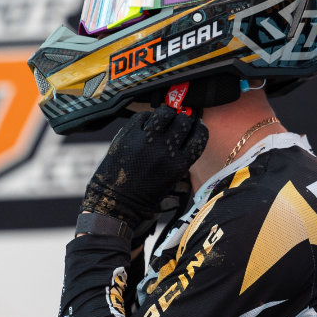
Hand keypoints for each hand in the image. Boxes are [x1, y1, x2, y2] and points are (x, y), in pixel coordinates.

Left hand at [81, 105, 207, 229]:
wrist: (117, 203)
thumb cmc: (145, 197)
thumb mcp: (172, 182)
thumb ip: (182, 160)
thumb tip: (188, 136)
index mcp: (179, 165)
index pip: (199, 136)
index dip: (200, 128)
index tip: (196, 126)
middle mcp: (164, 151)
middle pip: (183, 122)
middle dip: (183, 120)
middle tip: (178, 123)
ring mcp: (146, 141)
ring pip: (164, 113)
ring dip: (167, 114)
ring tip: (163, 120)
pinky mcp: (128, 135)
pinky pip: (143, 116)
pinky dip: (147, 118)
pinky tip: (147, 125)